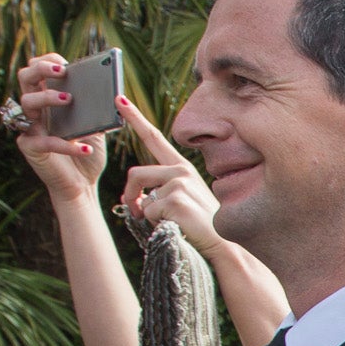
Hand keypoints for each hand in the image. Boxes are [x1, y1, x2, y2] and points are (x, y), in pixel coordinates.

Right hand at [10, 53, 104, 199]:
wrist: (83, 184)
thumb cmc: (88, 150)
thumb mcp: (96, 125)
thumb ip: (97, 108)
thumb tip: (113, 92)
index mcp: (49, 98)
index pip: (40, 70)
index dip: (49, 61)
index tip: (66, 63)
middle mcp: (36, 108)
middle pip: (25, 76)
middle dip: (40, 68)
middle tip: (61, 71)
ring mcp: (30, 126)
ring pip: (27, 101)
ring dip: (47, 97)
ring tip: (68, 99)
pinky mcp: (30, 147)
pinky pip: (45, 141)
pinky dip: (67, 144)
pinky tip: (86, 148)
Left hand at [114, 96, 226, 250]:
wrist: (225, 246)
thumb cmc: (201, 227)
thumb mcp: (183, 201)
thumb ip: (160, 192)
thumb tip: (136, 200)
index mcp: (181, 169)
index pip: (154, 138)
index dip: (135, 118)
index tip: (119, 99)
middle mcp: (180, 171)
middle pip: (136, 174)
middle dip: (129, 196)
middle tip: (134, 212)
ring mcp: (179, 184)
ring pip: (142, 197)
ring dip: (144, 214)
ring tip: (164, 223)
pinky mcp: (176, 200)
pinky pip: (148, 212)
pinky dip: (154, 224)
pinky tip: (176, 227)